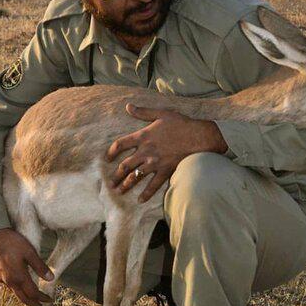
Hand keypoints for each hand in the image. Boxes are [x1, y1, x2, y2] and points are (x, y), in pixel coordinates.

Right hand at [0, 228, 53, 305]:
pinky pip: (9, 286)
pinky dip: (17, 290)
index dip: (42, 298)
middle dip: (33, 304)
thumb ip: (40, 266)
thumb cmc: (13, 242)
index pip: (33, 293)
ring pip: (15, 292)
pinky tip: (19, 286)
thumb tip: (51, 278)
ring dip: (24, 297)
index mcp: (18, 277)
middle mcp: (9, 281)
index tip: (50, 300)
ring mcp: (2, 278)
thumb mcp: (30, 252)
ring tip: (32, 299)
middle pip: (23, 297)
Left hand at [106, 103, 227, 201]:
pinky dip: (146, 194)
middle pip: (125, 165)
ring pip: (135, 177)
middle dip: (116, 175)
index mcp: (143, 136)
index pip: (121, 144)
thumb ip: (143, 112)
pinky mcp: (165, 171)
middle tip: (110, 183)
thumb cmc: (180, 124)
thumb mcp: (161, 114)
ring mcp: (155, 163)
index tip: (108, 158)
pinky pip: (153, 185)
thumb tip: (128, 106)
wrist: (198, 137)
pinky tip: (140, 200)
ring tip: (119, 191)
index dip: (112, 152)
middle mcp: (146, 151)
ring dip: (126, 185)